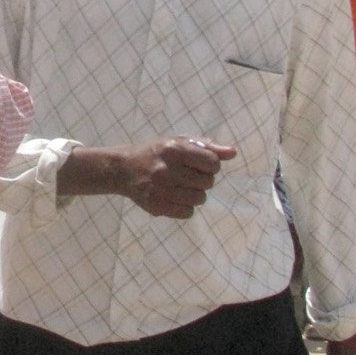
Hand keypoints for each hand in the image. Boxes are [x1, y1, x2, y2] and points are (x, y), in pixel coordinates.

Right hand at [115, 137, 236, 218]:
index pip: (212, 162)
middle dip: (203, 179)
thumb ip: (207, 147)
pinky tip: (175, 198)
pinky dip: (185, 207)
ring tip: (182, 187)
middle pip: (207, 182)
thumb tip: (233, 153)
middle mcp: (167, 169)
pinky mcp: (156, 206)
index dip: (211, 165)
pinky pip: (187, 213)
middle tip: (188, 175)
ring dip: (195, 194)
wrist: (122, 169)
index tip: (201, 164)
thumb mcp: (178, 142)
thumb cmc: (155, 153)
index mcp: (174, 149)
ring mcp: (160, 189)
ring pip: (199, 199)